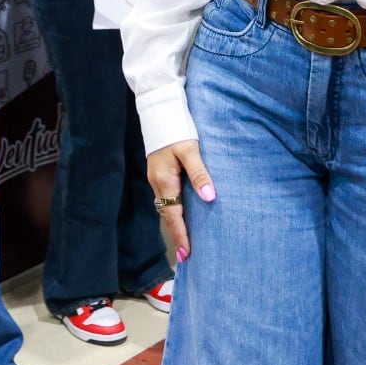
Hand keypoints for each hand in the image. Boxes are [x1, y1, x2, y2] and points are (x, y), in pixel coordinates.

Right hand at [147, 138, 214, 261]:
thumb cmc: (176, 128)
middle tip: (186, 254)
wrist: (159, 109)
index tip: (186, 254)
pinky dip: (173, 210)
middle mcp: (157, 183)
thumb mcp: (190, 150)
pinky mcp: (159, 172)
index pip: (173, 216)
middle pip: (167, 215)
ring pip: (166, 206)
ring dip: (175, 223)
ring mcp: (156, 177)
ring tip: (185, 238)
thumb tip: (210, 198)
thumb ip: (200, 174)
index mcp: (165, 181)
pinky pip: (166, 197)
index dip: (180, 235)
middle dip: (176, 234)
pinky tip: (181, 212)